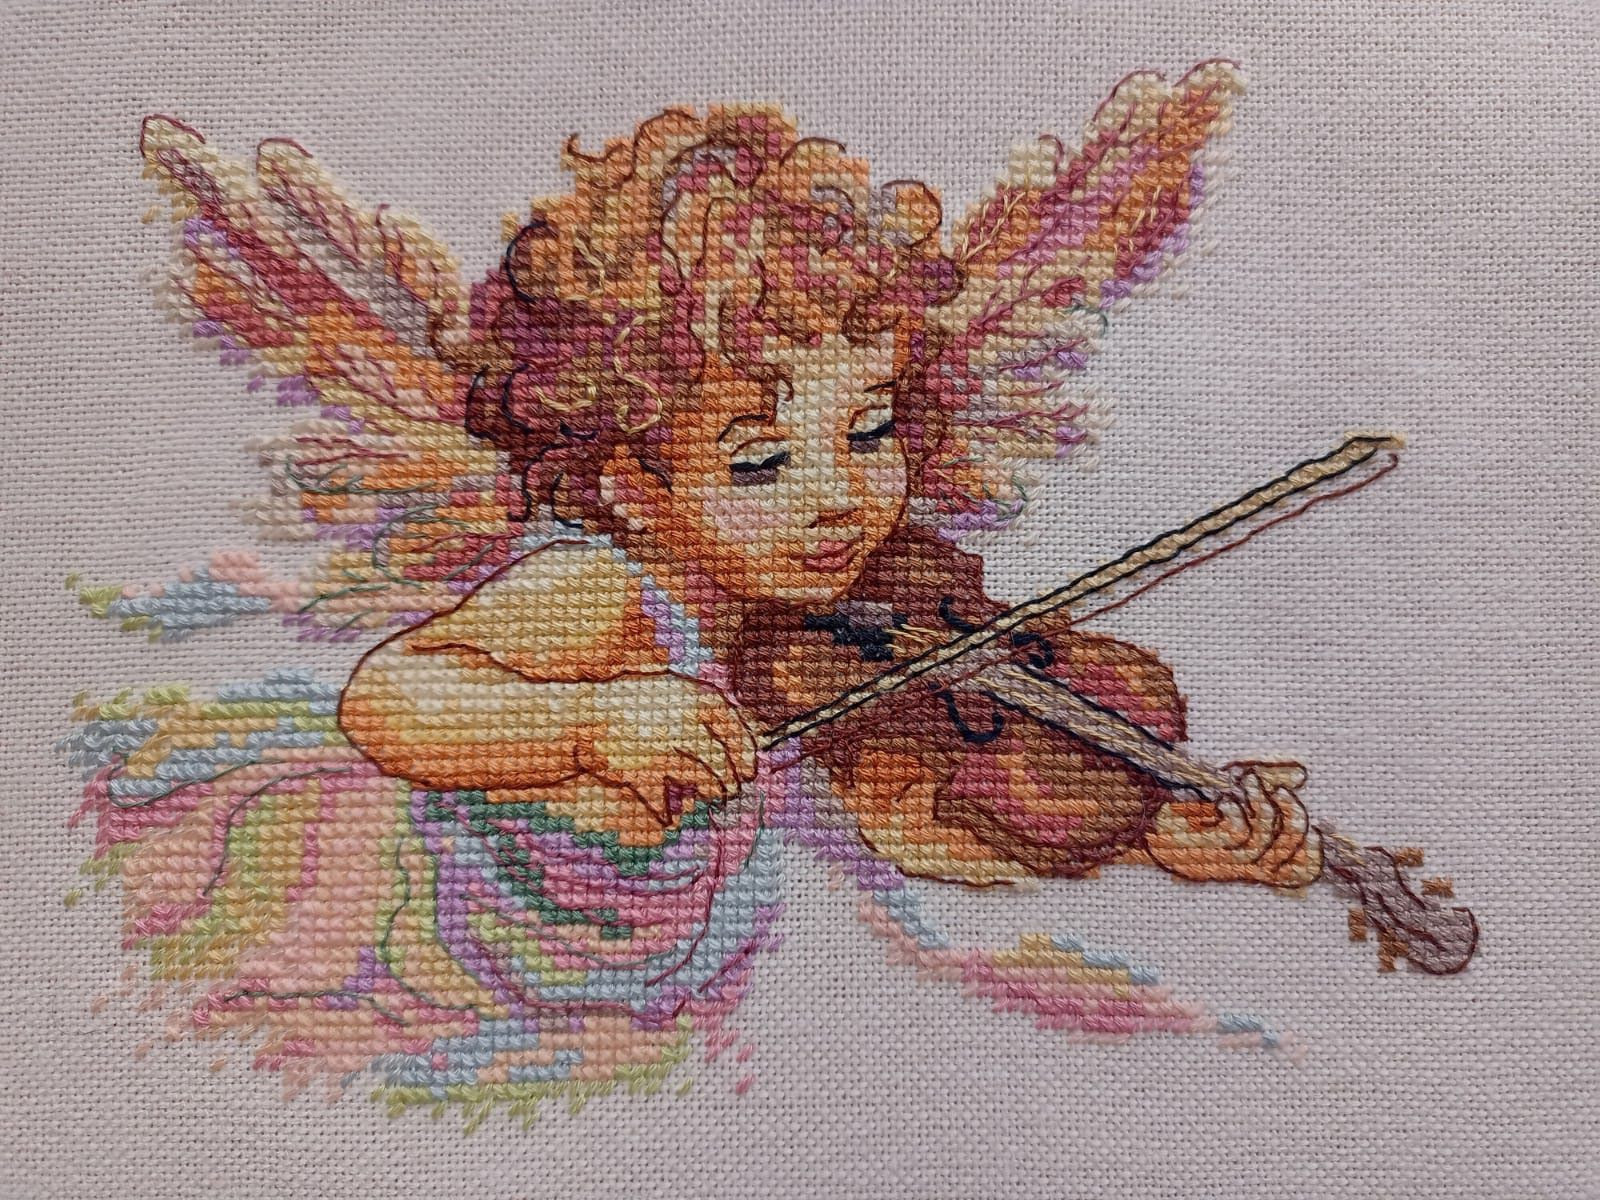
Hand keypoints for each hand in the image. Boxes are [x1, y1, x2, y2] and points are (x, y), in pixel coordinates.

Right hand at [582, 673, 758, 822]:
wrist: (581, 718)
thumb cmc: (631, 705)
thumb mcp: (671, 691)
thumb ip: (704, 711)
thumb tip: (745, 740)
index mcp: (696, 698)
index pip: (736, 729)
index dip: (746, 753)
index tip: (749, 769)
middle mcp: (684, 724)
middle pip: (722, 763)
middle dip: (730, 781)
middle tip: (729, 790)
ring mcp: (663, 751)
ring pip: (704, 784)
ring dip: (710, 792)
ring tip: (710, 793)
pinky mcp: (642, 775)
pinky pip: (666, 805)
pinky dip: (668, 814)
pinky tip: (669, 814)